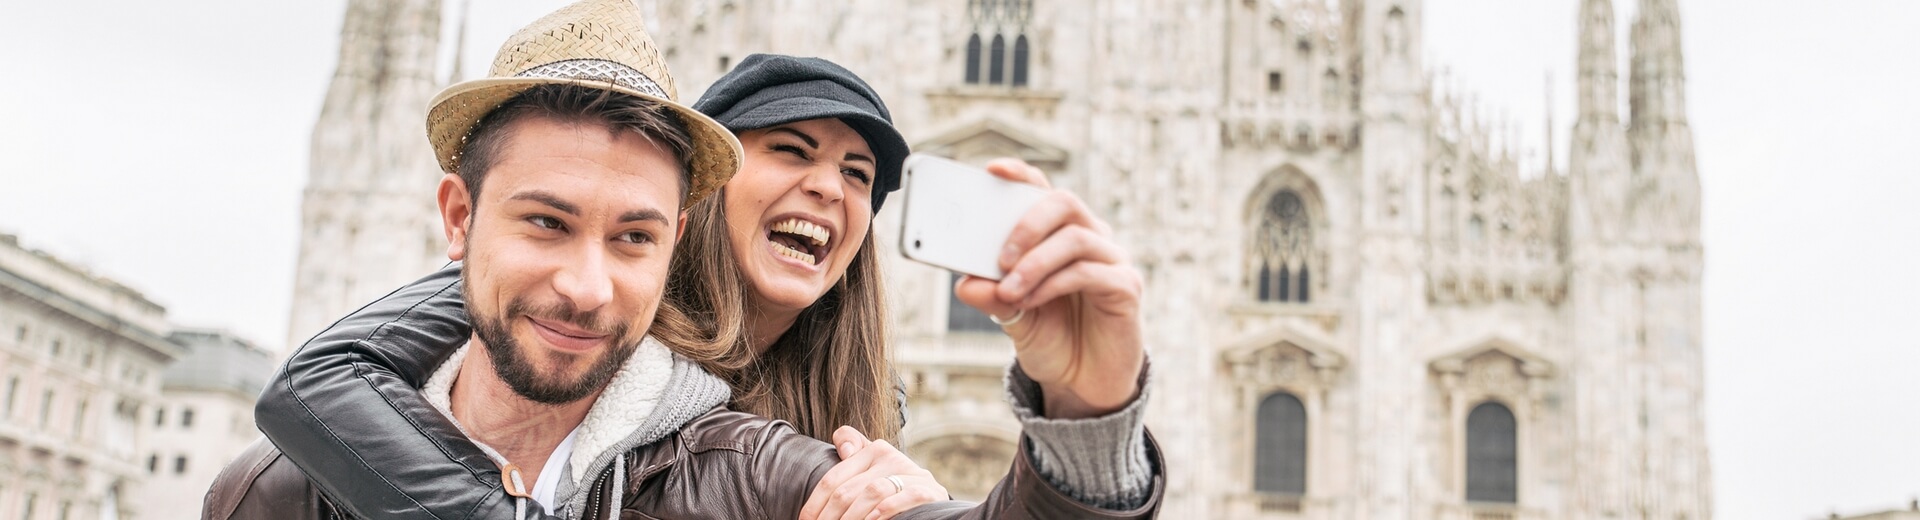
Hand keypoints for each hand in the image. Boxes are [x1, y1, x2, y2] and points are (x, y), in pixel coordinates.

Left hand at [798, 426, 947, 519]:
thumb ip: (854, 459)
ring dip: (852, 518)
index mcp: (873, 451)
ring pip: (872, 492)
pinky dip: (885, 511)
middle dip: (829, 516)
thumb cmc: (895, 495)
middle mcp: (892, 456)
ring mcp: (913, 473)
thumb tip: (844, 446)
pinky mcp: (929, 490)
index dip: (815, 504)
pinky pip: (902, 497)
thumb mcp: (872, 475)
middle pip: (848, 488)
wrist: (934, 507)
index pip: (834, 478)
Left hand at [953, 158, 1145, 418]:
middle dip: (1027, 223)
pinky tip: (1032, 301)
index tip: (992, 170)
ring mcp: (1113, 260)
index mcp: (1060, 234)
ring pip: (1075, 237)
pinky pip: (1090, 272)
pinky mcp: (1127, 288)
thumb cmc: (1052, 338)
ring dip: (1035, 262)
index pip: (1043, 191)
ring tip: (1009, 290)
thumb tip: (965, 283)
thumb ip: (992, 297)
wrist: (1083, 384)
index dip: (1021, 175)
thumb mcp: (1012, 316)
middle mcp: (1091, 238)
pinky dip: (1053, 284)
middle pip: (1064, 203)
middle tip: (1000, 256)